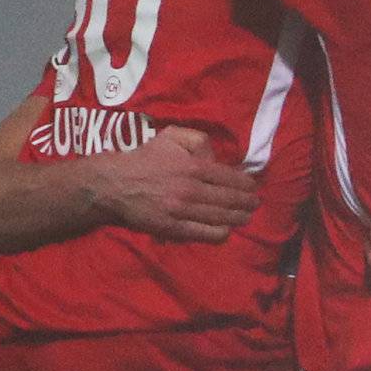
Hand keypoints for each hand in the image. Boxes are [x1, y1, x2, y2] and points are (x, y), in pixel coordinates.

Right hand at [93, 127, 258, 241]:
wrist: (115, 185)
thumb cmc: (145, 159)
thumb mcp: (171, 136)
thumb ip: (198, 140)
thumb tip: (216, 158)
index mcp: (193, 166)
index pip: (231, 178)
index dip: (246, 185)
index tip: (253, 188)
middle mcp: (192, 190)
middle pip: (231, 200)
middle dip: (247, 203)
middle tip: (254, 204)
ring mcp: (184, 212)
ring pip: (222, 218)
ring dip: (239, 218)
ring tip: (246, 217)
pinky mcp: (175, 229)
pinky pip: (207, 234)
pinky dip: (222, 233)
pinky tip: (226, 229)